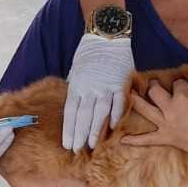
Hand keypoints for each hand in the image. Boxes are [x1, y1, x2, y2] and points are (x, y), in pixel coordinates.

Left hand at [63, 34, 133, 150]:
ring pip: (99, 112)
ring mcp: (104, 86)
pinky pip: (118, 102)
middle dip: (79, 135)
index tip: (68, 144)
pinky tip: (113, 128)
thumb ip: (76, 89)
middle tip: (77, 150)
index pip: (70, 113)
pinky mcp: (119, 82)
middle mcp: (89, 88)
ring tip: (92, 145)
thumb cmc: (88, 54)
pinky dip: (116, 114)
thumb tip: (74, 106)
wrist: (105, 36)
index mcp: (76, 86)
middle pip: (83, 116)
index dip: (69, 130)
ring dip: (95, 130)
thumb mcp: (75, 71)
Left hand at [122, 63, 187, 167]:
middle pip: (155, 92)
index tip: (186, 86)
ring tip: (129, 94)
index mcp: (184, 98)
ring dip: (136, 101)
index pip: (178, 84)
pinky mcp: (167, 138)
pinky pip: (148, 140)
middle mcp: (171, 110)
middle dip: (154, 86)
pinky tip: (122, 140)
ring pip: (145, 110)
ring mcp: (167, 125)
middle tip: (154, 83)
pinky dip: (135, 140)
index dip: (182, 83)